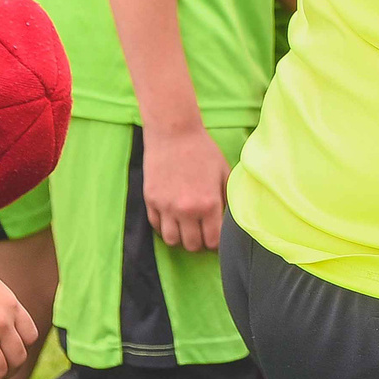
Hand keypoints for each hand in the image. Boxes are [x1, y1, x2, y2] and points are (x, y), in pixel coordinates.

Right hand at [142, 123, 231, 253]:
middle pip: (192, 245)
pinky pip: (156, 226)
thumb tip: (228, 221)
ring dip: (180, 238)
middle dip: (199, 242)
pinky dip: (164, 227)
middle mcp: (186, 210)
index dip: (216, 243)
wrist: (174, 133)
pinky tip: (172, 218)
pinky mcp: (150, 201)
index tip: (215, 237)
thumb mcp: (223, 173)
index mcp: (208, 203)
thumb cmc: (203, 151)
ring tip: (186, 228)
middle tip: (201, 233)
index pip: (213, 241)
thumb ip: (227, 199)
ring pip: (172, 240)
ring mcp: (166, 207)